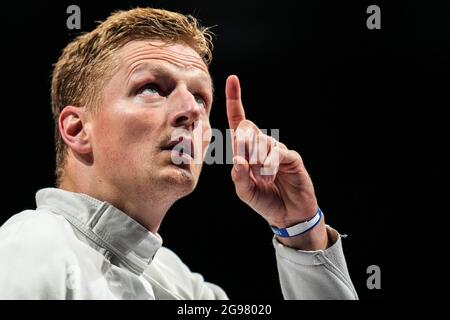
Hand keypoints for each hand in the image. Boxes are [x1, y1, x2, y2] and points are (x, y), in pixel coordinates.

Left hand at [226, 75, 328, 249]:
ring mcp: (277, 150)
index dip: (235, 101)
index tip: (232, 79)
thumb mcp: (245, 192)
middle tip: (248, 166)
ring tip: (262, 178)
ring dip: (257, 162)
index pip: (239, 122)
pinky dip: (269, 166)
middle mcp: (262, 146)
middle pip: (247, 130)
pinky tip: (270, 176)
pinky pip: (276, 153)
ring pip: (261, 142)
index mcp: (248, 151)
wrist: (288, 215)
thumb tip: (238, 159)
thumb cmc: (265, 201)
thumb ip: (239, 177)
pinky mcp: (291, 157)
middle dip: (242, 146)